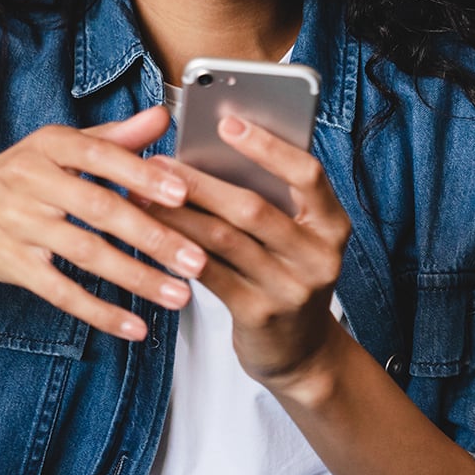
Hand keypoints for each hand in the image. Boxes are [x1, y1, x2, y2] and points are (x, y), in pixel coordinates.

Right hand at [0, 107, 206, 339]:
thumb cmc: (3, 181)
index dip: (143, 176)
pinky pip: (60, 291)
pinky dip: (99, 311)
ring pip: (86, 253)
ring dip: (137, 277)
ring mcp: (19, 223)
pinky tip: (132, 327)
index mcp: (48, 145)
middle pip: (101, 208)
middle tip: (196, 258)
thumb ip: (111, 137)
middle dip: (154, 236)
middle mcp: (33, 180)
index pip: (102, 156)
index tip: (183, 194)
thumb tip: (162, 116)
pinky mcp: (9, 263)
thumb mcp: (51, 149)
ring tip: (177, 295)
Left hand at [148, 115, 350, 386]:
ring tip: (142, 194)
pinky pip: (209, 274)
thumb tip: (210, 149)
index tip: (228, 122)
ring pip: (224, 239)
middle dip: (199, 182)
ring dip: (178, 213)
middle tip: (158, 162)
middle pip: (253, 207)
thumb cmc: (286, 275)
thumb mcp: (296, 236)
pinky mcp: (260, 315)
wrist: (300, 352)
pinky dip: (177, 250)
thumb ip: (270, 198)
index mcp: (332, 224)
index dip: (268, 146)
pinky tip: (152, 233)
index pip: (307, 174)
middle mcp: (319, 256)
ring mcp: (291, 288)